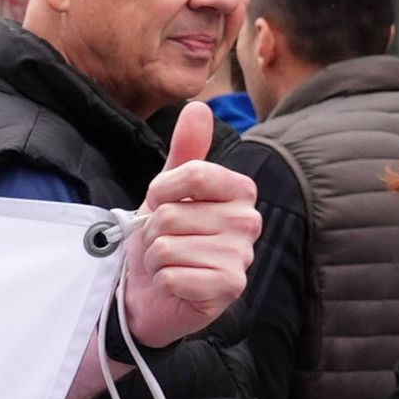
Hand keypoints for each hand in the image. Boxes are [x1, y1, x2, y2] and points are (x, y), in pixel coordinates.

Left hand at [117, 100, 262, 348]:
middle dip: (153, 232)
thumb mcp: (167, 191)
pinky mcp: (229, 288)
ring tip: (168, 264)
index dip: (161, 192)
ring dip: (155, 258)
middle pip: (173, 214)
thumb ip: (184, 150)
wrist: (149, 291)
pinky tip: (174, 285)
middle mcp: (249, 221)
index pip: (193, 174)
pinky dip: (162, 281)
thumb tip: (198, 106)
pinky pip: (173, 275)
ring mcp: (242, 257)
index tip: (161, 205)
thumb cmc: (164, 238)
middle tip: (165, 243)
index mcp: (240, 191)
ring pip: (168, 246)